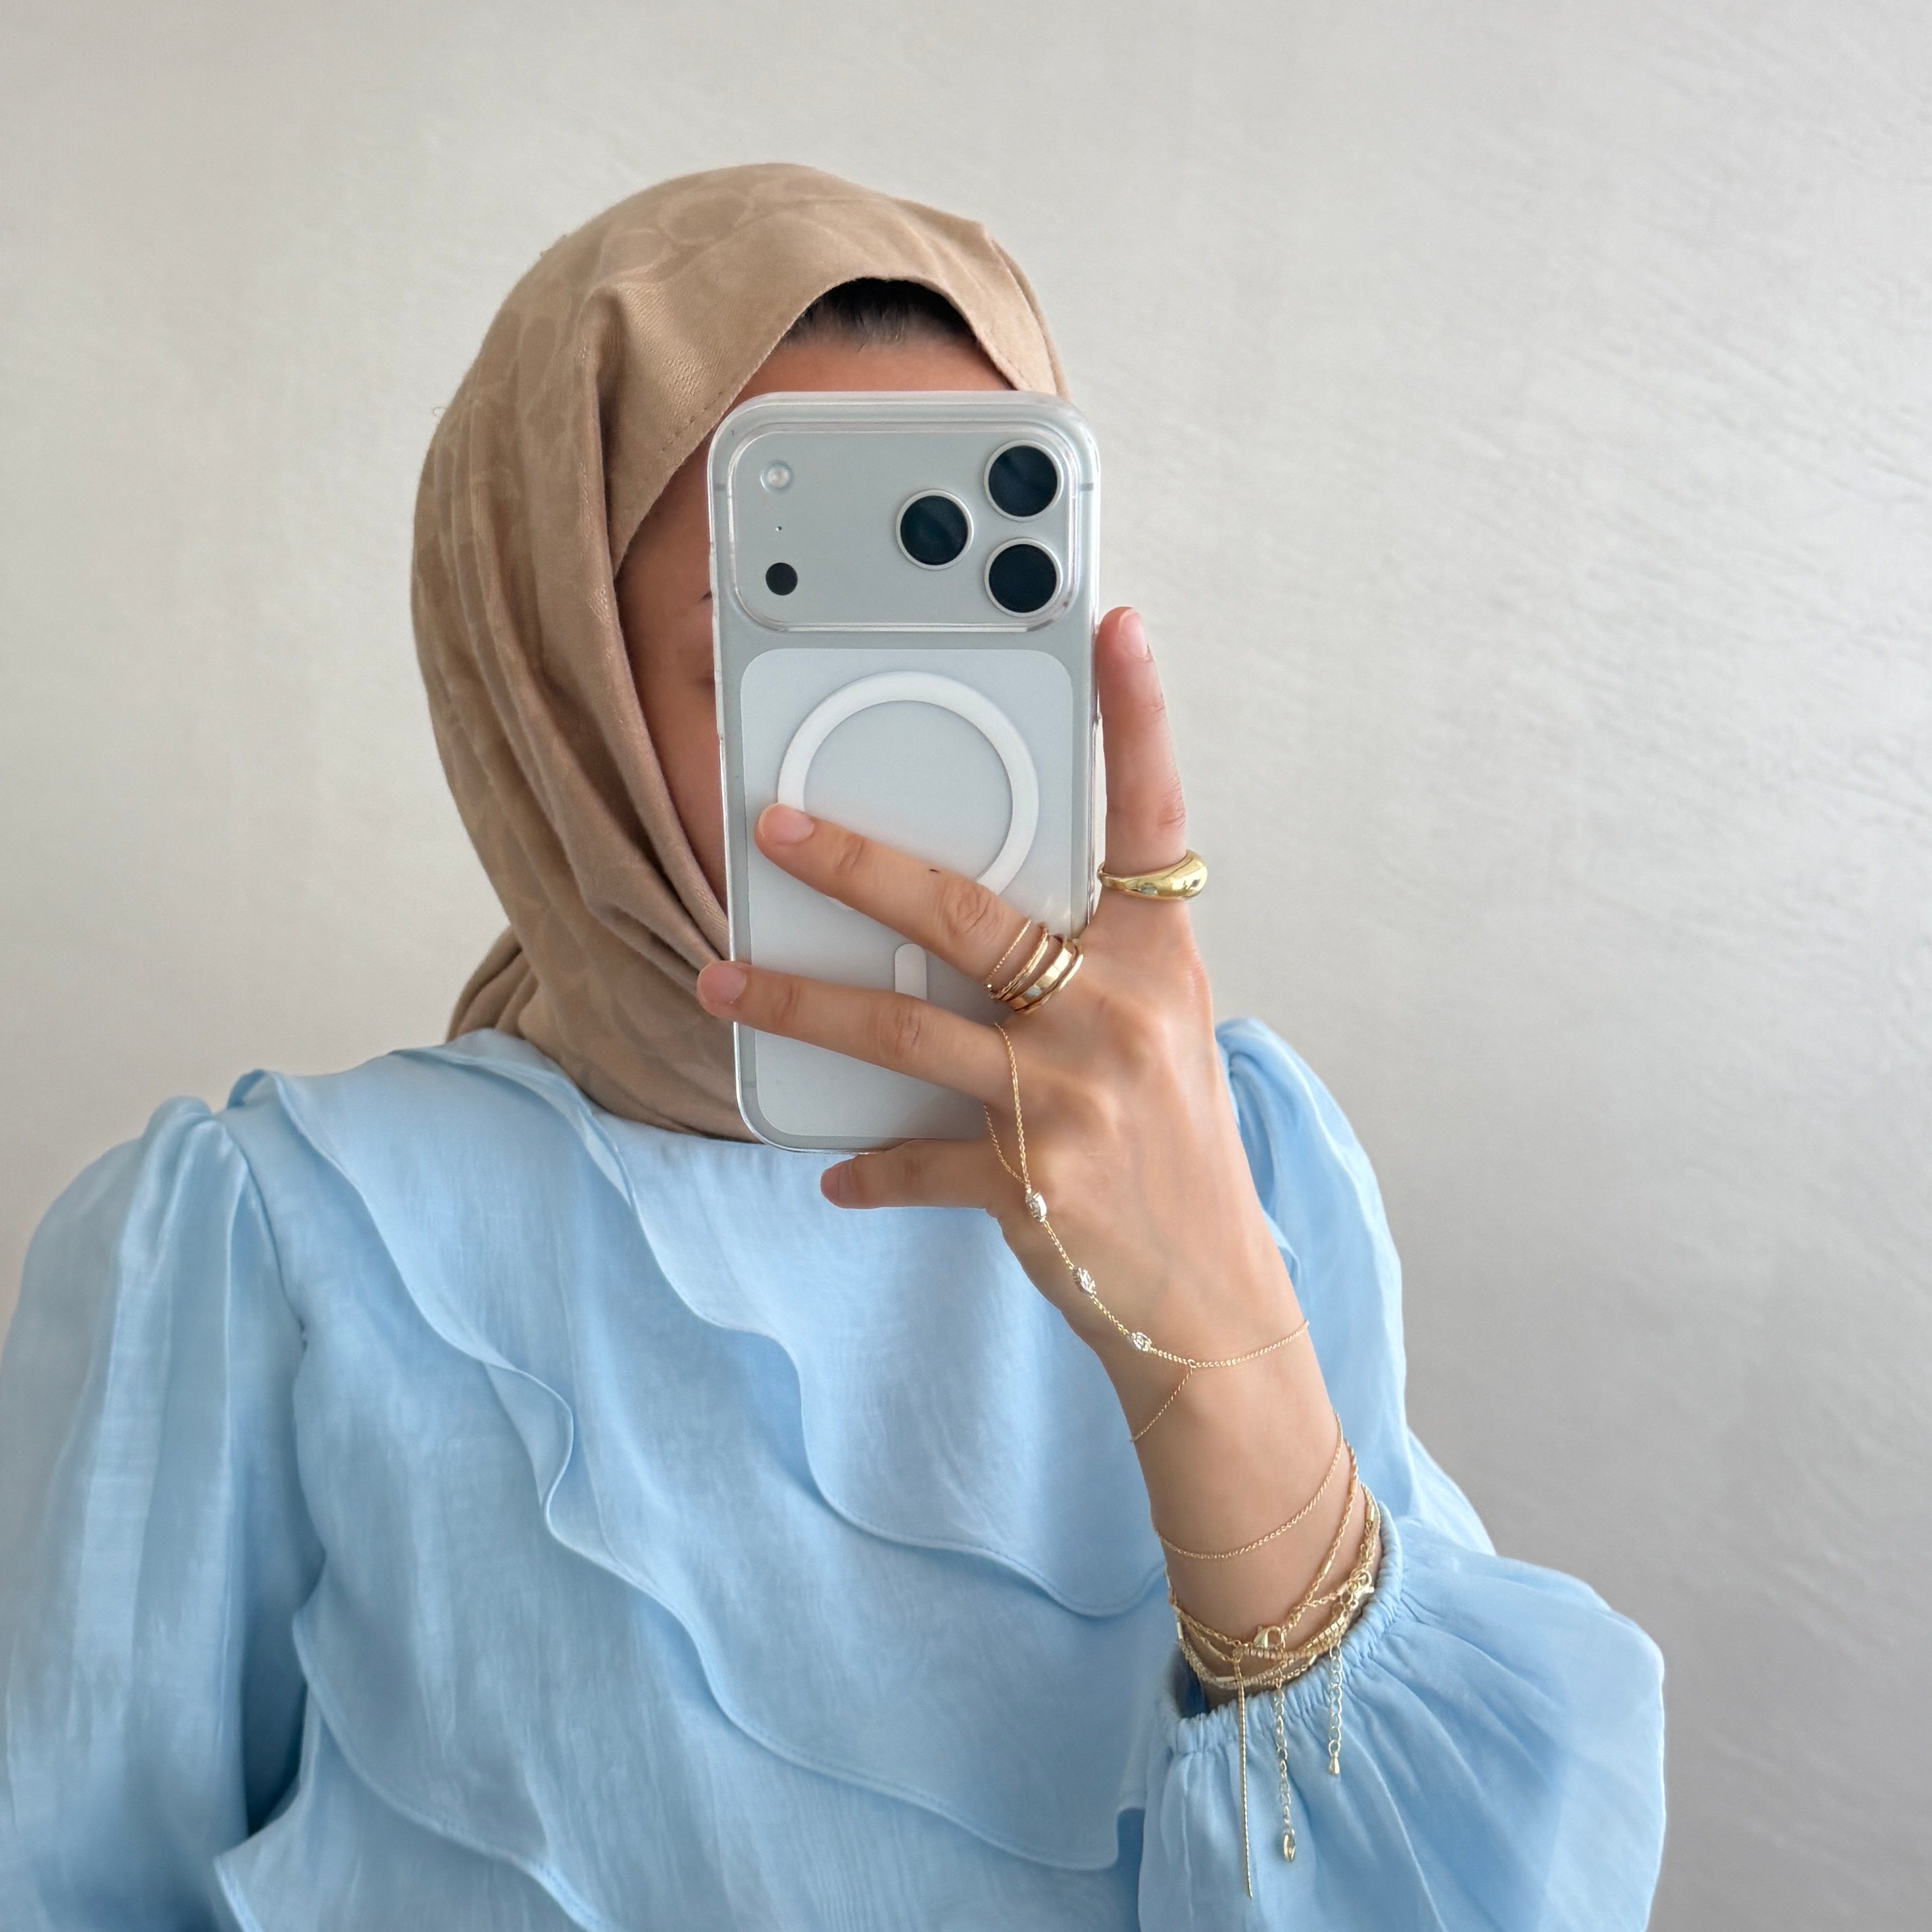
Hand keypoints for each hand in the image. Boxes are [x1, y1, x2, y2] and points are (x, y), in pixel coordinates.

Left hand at [692, 606, 1357, 1640]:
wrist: (1207, 1305)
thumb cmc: (1171, 1157)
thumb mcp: (1159, 1038)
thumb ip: (1087, 965)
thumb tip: (963, 913)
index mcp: (1160, 962)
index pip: (1152, 819)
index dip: (1137, 720)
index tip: (1114, 626)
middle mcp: (1118, 1016)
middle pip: (968, 914)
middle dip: (857, 865)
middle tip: (772, 824)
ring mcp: (1070, 1098)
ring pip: (904, 1032)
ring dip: (801, 1007)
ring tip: (724, 986)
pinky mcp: (1027, 1180)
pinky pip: (912, 1160)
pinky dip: (869, 1167)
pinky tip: (835, 1170)